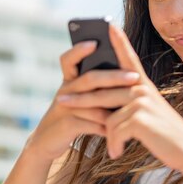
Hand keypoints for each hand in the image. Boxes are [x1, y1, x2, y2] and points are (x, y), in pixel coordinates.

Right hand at [24, 40, 140, 163]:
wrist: (47, 141)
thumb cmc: (71, 115)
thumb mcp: (80, 98)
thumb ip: (96, 87)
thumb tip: (127, 73)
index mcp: (69, 80)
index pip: (69, 59)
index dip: (79, 50)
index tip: (95, 42)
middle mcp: (65, 90)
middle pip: (89, 79)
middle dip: (114, 77)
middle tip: (135, 77)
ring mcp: (64, 107)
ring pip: (92, 102)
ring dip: (113, 106)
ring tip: (133, 107)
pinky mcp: (66, 125)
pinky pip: (90, 123)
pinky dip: (106, 127)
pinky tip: (119, 129)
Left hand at [57, 25, 182, 171]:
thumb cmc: (166, 135)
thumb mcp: (148, 114)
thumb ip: (129, 105)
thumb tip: (103, 105)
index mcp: (144, 85)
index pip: (129, 57)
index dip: (119, 40)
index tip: (109, 25)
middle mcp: (142, 88)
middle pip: (102, 89)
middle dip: (80, 98)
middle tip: (61, 100)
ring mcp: (140, 101)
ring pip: (106, 115)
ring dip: (106, 135)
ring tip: (111, 147)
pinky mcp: (138, 118)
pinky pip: (113, 131)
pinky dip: (114, 145)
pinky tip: (118, 153)